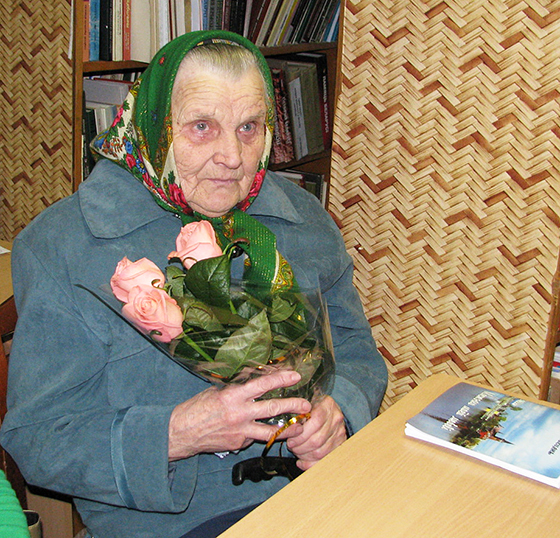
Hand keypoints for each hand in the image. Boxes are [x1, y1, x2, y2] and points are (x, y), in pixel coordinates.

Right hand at [168, 370, 311, 459]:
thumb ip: (237, 389)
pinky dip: (261, 433)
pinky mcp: (239, 444)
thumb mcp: (218, 391)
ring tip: (301, 427)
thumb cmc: (198, 407)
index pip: (262, 385)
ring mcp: (240, 430)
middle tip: (307, 405)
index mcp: (233, 395)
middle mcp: (239, 413)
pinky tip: (264, 431)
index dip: (281, 379)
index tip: (295, 376)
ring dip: (288, 429)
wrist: (181, 433)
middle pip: (273, 408)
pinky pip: (254, 437)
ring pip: (270, 431)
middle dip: (293, 406)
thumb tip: (256, 382)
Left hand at [286, 396, 346, 470]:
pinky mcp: (340, 445)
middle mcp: (336, 419)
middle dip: (300, 446)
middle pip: (317, 440)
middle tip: (291, 446)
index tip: (290, 437)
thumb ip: (298, 411)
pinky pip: (324, 460)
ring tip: (296, 451)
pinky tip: (301, 462)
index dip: (301, 433)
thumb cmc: (314, 405)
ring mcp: (340, 433)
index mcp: (327, 405)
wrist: (330, 409)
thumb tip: (288, 426)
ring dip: (304, 455)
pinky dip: (310, 464)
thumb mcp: (307, 401)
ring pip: (320, 452)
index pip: (316, 421)